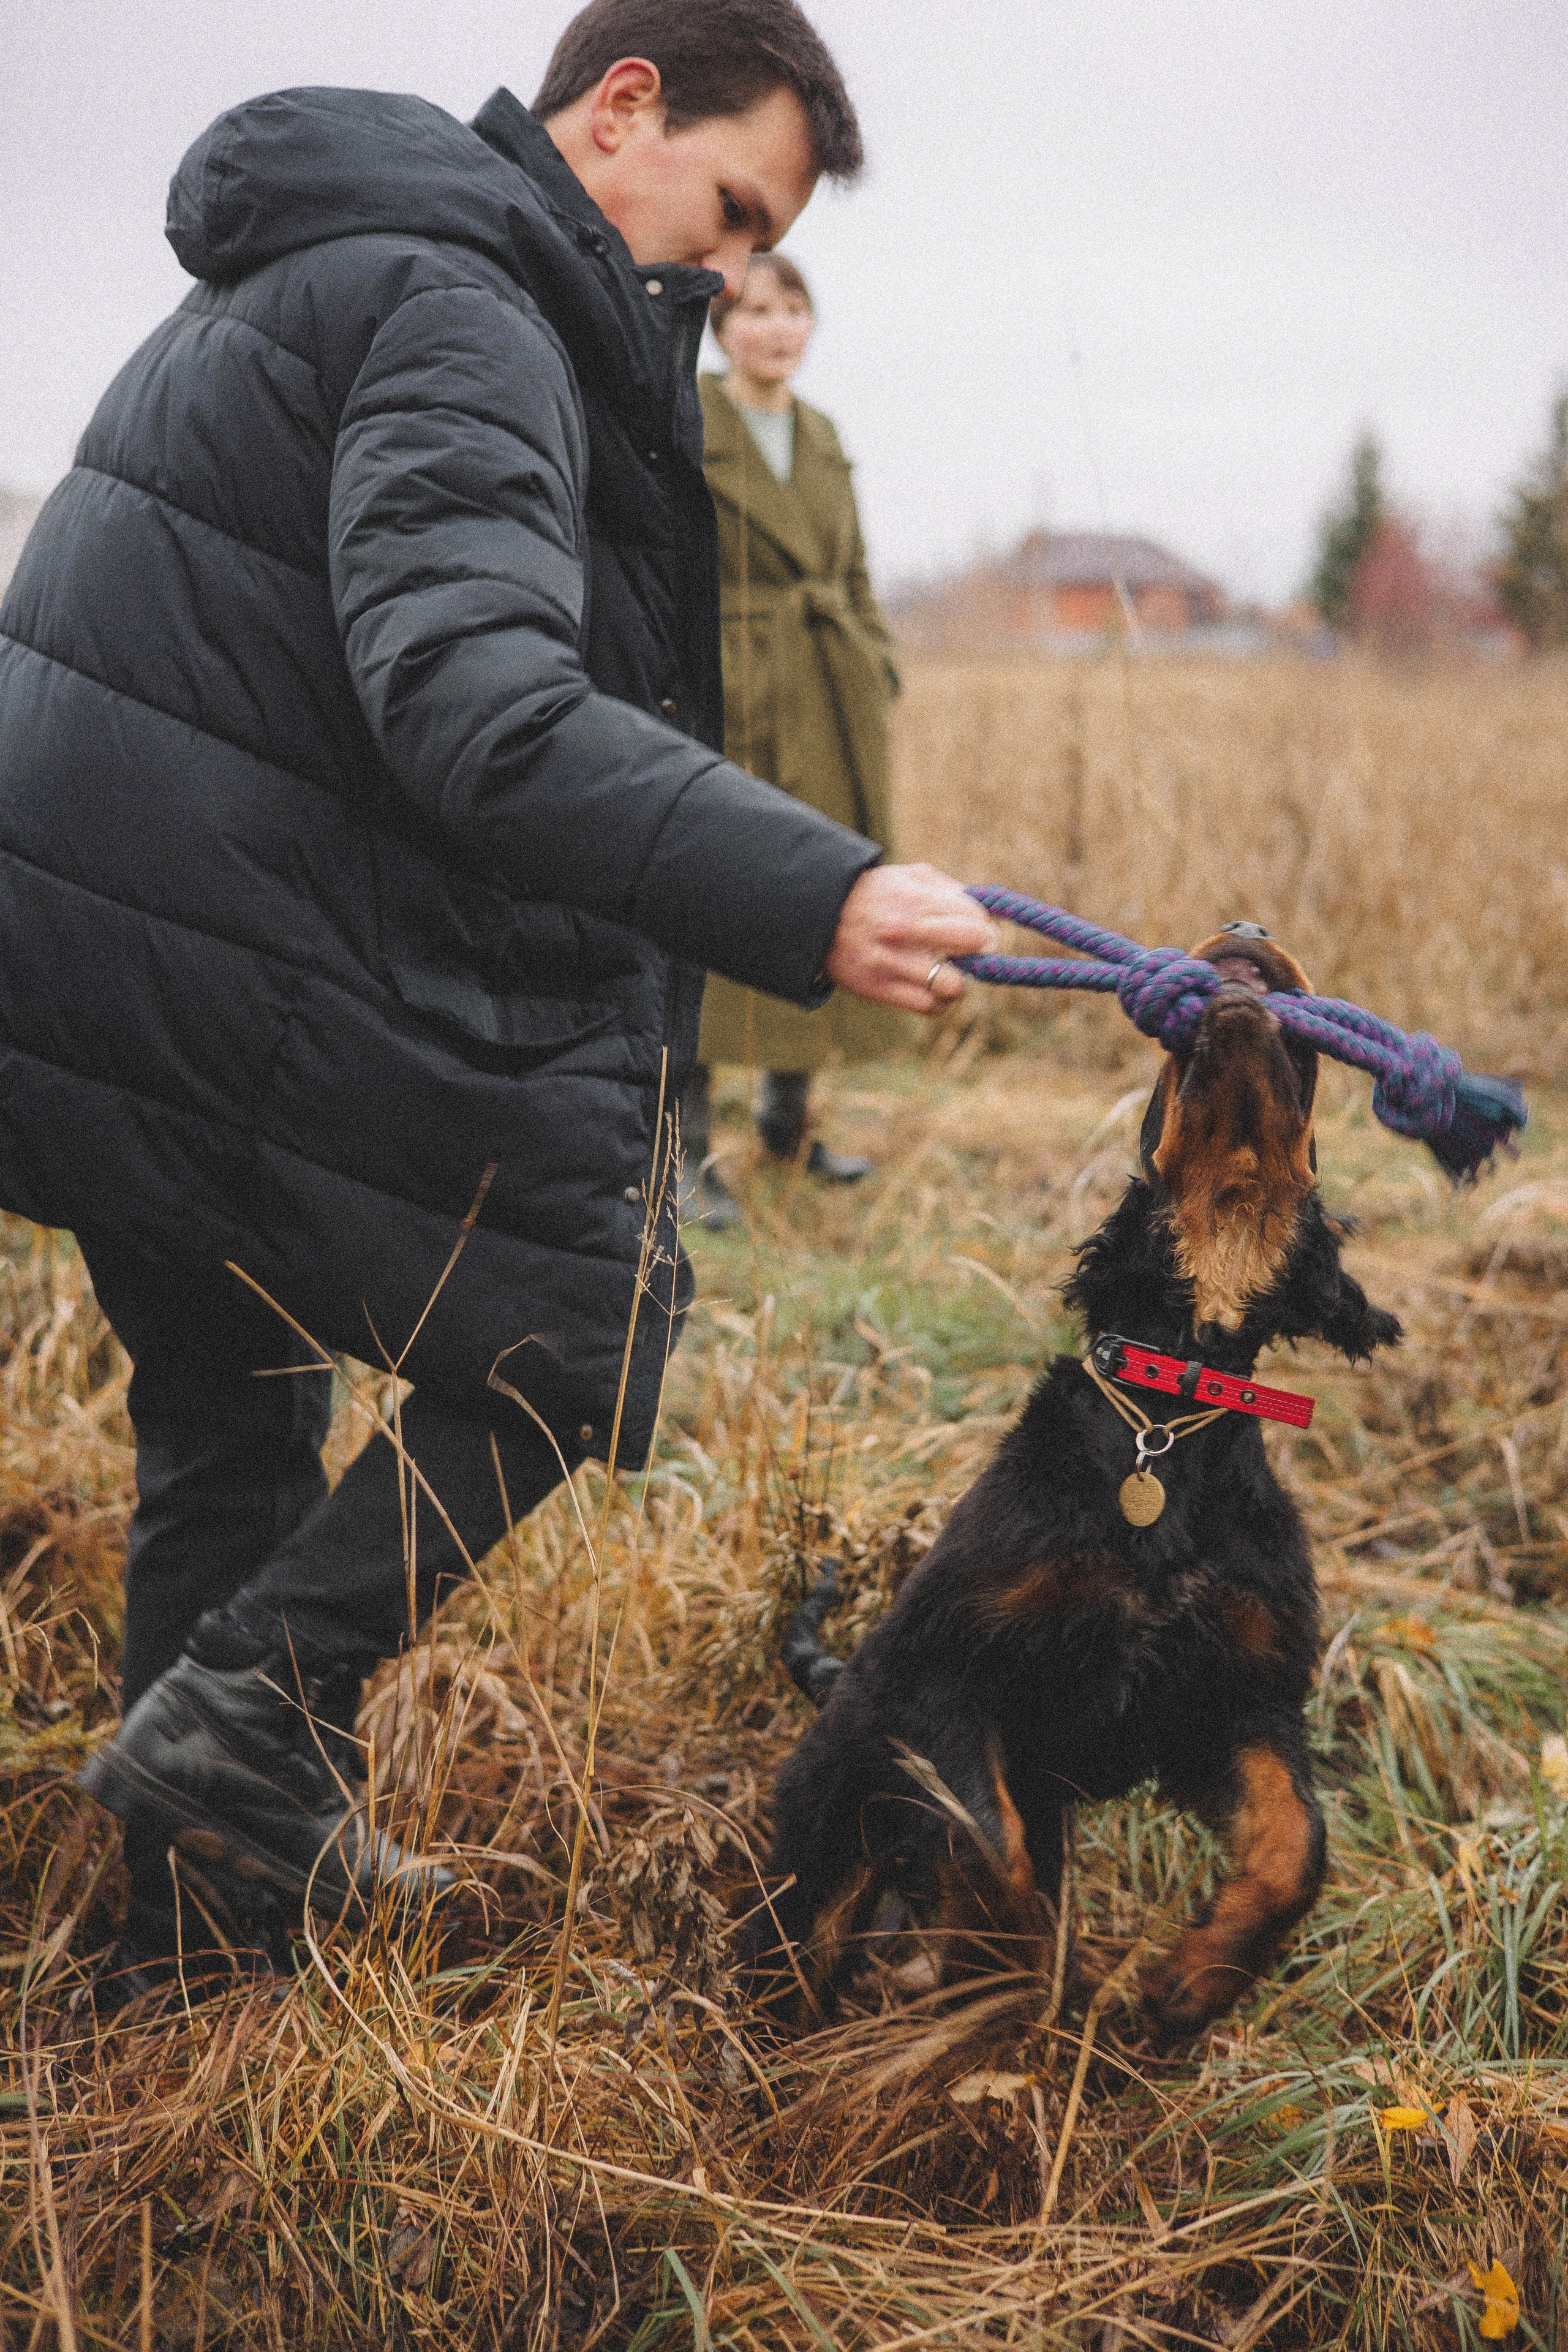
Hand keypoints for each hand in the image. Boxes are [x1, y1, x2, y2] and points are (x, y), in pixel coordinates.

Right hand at [824, 864, 998, 1012]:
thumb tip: (990, 919)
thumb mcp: (912, 877)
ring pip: (954, 986)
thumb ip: (952, 893)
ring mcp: (891, 964)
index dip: (985, 929)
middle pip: (971, 948)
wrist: (820, 917)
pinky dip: (939, 1000)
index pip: (975, 920)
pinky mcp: (880, 990)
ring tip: (948, 971)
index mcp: (915, 900)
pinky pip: (930, 1007)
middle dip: (980, 952)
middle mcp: (904, 932)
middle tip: (973, 953)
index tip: (981, 933)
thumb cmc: (877, 895)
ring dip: (958, 981)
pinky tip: (932, 987)